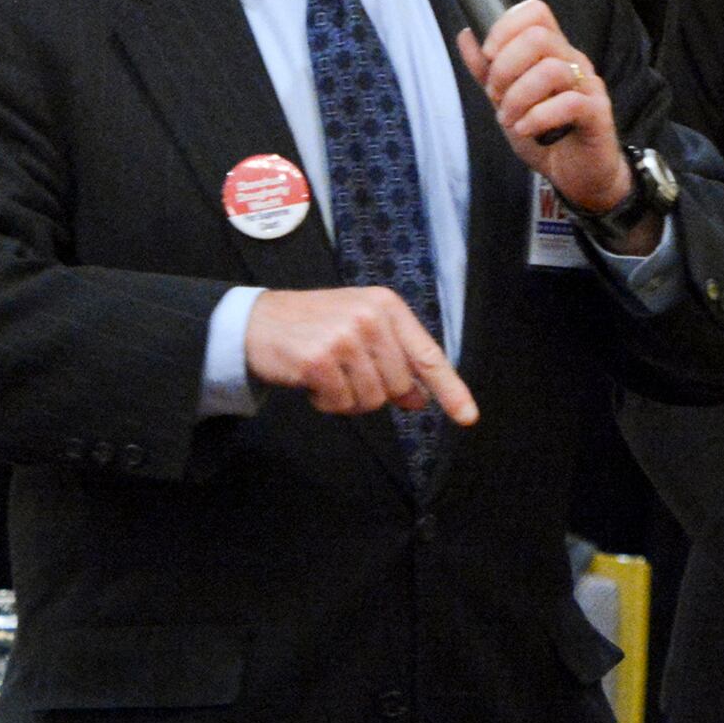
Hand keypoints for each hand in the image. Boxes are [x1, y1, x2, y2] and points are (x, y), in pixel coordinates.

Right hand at [244, 287, 477, 424]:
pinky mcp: (319, 360)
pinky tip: (311, 380)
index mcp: (387, 306)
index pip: (428, 355)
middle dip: (375, 391)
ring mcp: (344, 337)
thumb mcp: (360, 330)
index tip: (467, 416)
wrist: (256, 321)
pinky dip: (326, 402)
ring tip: (328, 374)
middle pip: (398, 385)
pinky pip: (340, 404)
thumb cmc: (313, 325)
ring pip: (371, 399)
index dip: (450, 390)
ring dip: (348, 398)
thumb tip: (419, 399)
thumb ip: (394, 360)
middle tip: (347, 373)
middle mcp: (370, 317)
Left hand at [456, 3, 645, 228]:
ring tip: (509, 119)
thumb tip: (466, 35)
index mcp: (552, 51)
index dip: (506, 27)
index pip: (536, 12)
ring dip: (518, 97)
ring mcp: (588, 85)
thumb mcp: (506, 100)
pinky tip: (527, 130)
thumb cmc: (546, 135)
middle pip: (538, 37)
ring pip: (551, 70)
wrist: (576, 175)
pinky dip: (539, 116)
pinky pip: (569, 103)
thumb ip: (487, 70)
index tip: (488, 55)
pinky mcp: (597, 112)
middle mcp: (573, 61)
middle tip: (495, 96)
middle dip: (505, 68)